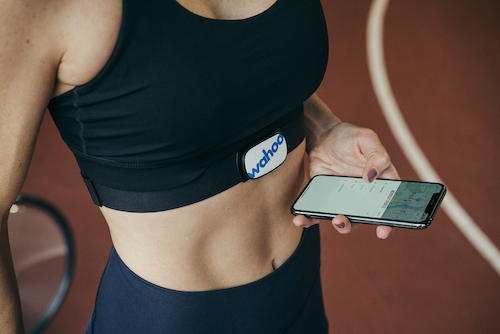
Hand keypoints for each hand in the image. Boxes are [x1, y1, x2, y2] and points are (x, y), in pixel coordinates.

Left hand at [293, 122, 399, 238]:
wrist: (323, 135)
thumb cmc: (349, 136)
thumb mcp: (367, 139)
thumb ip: (376, 156)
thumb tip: (371, 177)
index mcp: (380, 183)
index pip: (389, 207)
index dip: (389, 222)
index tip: (383, 230)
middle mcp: (363, 196)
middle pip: (364, 218)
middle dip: (357, 224)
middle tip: (346, 219)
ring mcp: (343, 199)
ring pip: (344, 220)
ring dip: (339, 224)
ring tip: (334, 218)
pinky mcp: (324, 199)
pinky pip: (318, 214)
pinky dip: (309, 219)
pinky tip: (300, 219)